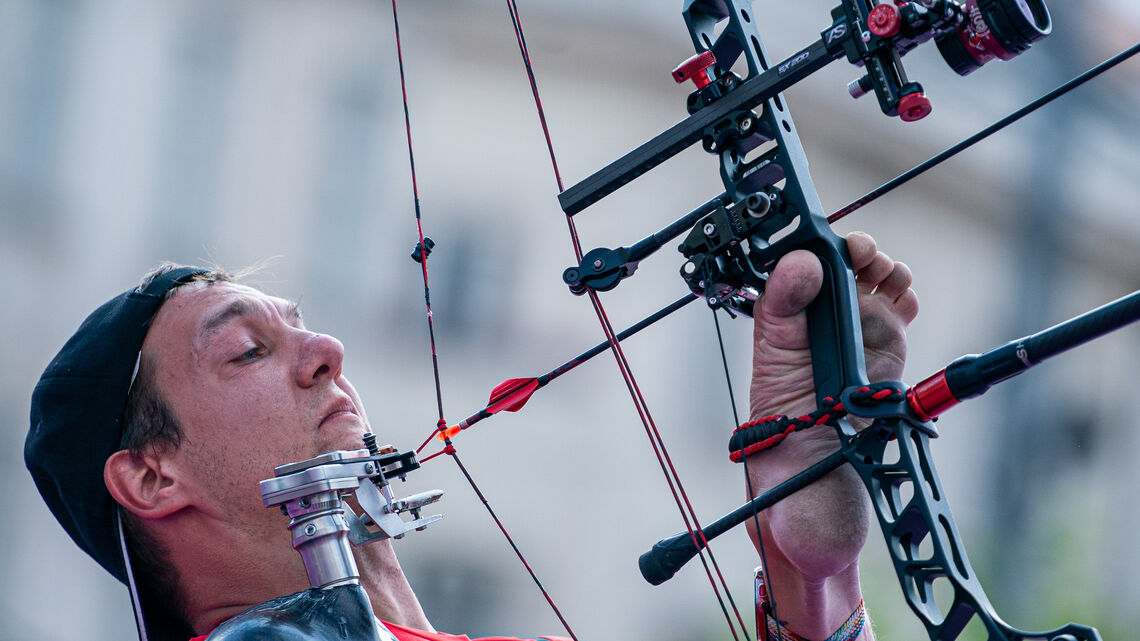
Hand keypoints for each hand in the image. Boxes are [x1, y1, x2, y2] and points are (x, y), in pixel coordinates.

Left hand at [742, 231, 916, 638]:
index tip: (830, 243)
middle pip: (838, 276)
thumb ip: (780, 321)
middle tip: (866, 257)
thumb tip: (797, 264)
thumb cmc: (782, 459)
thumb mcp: (773, 385)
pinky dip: (905, 300)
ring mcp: (854, 352)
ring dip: (884, 272)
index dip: (813, 251)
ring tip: (887, 275)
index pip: (794, 277)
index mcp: (781, 340)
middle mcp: (817, 342)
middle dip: (855, 255)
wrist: (820, 516)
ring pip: (872, 292)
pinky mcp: (886, 369)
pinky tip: (905, 297)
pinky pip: (897, 321)